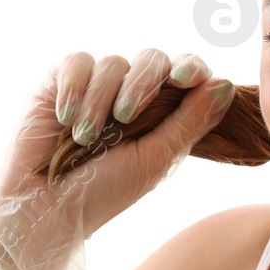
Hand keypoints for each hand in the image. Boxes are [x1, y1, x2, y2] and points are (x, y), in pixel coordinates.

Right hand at [0, 49, 234, 269]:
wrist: (45, 209)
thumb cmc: (103, 193)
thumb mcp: (155, 160)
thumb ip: (189, 122)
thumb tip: (223, 83)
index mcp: (162, 114)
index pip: (186, 74)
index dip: (191, 68)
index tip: (187, 79)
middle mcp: (130, 95)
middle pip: (152, 59)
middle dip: (143, 83)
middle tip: (125, 116)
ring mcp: (95, 87)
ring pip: (113, 63)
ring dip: (101, 101)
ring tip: (86, 138)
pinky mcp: (58, 83)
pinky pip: (76, 63)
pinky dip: (73, 88)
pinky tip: (65, 119)